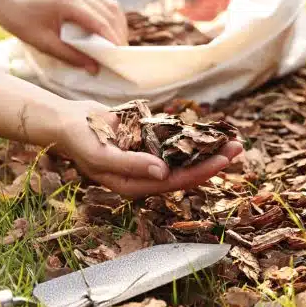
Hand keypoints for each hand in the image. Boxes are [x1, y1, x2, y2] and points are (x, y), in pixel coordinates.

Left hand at [0, 0, 128, 73]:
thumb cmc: (21, 20)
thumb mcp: (43, 43)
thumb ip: (70, 55)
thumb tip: (95, 68)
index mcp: (70, 4)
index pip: (101, 23)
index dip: (114, 41)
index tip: (121, 58)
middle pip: (111, 14)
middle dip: (120, 35)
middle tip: (121, 57)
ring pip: (112, 7)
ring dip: (119, 26)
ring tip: (117, 46)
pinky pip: (105, 4)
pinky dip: (112, 19)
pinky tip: (110, 33)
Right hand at [53, 101, 242, 196]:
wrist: (67, 121)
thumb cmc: (79, 142)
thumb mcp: (102, 156)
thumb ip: (132, 165)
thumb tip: (164, 172)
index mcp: (136, 184)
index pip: (175, 182)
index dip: (201, 171)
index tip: (222, 160)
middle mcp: (146, 174)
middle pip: (186, 170)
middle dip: (213, 160)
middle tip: (238, 148)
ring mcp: (148, 157)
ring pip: (184, 155)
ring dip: (207, 147)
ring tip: (231, 139)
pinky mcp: (148, 141)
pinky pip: (175, 140)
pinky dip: (192, 135)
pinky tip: (210, 129)